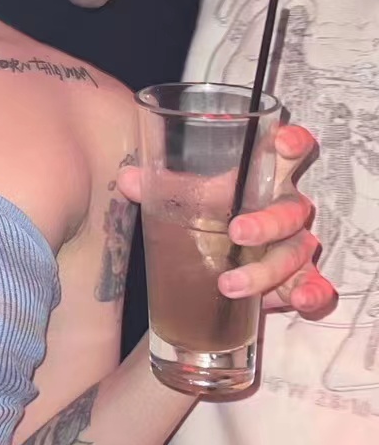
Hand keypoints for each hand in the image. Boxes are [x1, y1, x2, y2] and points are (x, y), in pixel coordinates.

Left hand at [117, 124, 335, 318]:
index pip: (288, 153)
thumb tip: (128, 179)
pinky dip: (313, 293)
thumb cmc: (212, 216)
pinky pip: (315, 285)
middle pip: (291, 209)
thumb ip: (161, 188)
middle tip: (236, 232)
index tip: (282, 143)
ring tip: (230, 284)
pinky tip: (300, 301)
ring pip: (296, 252)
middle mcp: (287, 210)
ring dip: (267, 268)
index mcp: (265, 180)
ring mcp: (295, 245)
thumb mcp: (188, 200)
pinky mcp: (299, 278)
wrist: (224, 261)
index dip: (292, 143)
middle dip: (266, 221)